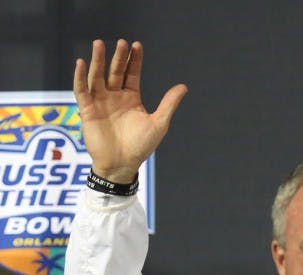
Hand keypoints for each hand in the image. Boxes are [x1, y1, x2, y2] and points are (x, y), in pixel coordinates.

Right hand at [74, 39, 186, 181]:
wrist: (121, 165)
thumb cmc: (140, 147)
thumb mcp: (158, 124)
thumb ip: (168, 104)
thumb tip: (183, 87)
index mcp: (131, 98)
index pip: (131, 73)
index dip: (134, 59)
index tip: (136, 45)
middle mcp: (115, 97)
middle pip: (115, 71)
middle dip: (118, 57)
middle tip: (121, 43)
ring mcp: (100, 102)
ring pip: (97, 76)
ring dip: (98, 61)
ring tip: (99, 44)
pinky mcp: (87, 110)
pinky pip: (81, 90)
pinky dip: (80, 77)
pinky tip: (81, 63)